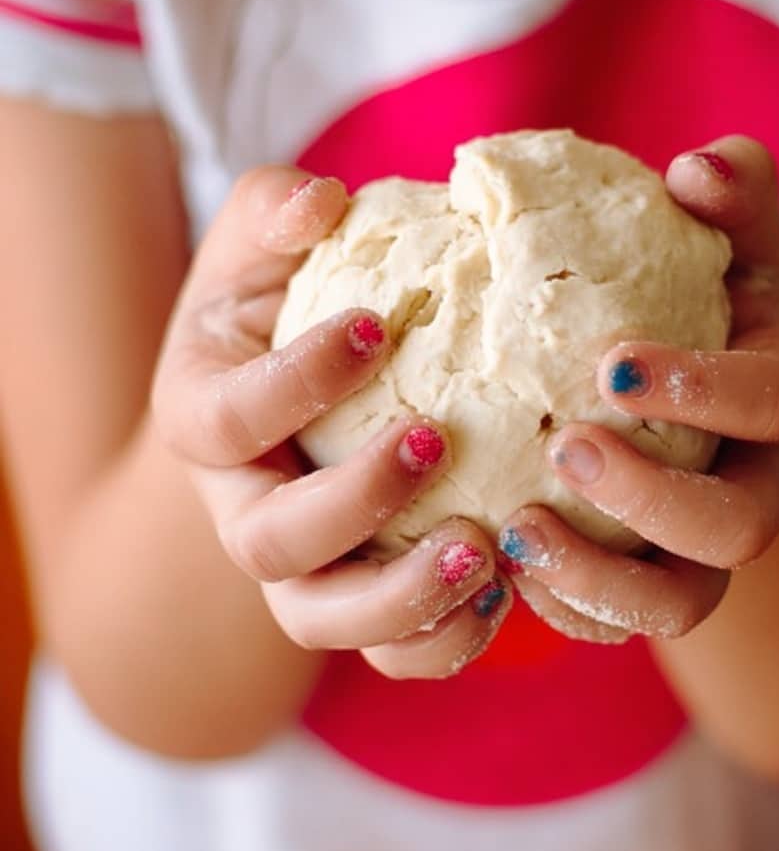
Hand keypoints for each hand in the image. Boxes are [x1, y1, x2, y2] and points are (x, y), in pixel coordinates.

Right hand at [153, 166, 509, 678]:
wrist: (283, 400)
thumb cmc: (275, 308)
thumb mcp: (259, 249)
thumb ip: (273, 213)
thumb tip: (323, 200)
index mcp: (204, 416)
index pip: (226, 417)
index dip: (294, 383)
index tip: (378, 327)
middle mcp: (240, 505)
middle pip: (268, 544)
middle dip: (350, 504)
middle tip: (432, 441)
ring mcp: (299, 566)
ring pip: (323, 620)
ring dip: (400, 599)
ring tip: (482, 554)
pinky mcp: (357, 597)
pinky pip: (388, 650)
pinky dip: (440, 640)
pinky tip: (501, 592)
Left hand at [498, 137, 778, 642]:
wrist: (703, 400)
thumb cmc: (706, 305)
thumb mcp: (729, 244)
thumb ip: (728, 197)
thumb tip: (696, 167)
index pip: (775, 403)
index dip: (702, 390)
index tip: (610, 363)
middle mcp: (759, 484)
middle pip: (737, 527)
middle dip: (650, 496)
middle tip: (561, 447)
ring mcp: (707, 548)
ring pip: (681, 604)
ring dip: (599, 577)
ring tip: (515, 529)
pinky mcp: (656, 583)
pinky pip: (621, 625)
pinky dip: (568, 606)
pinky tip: (505, 565)